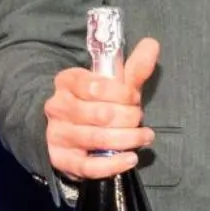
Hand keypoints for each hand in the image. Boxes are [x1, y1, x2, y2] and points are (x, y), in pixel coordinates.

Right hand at [45, 38, 160, 179]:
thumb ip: (134, 68)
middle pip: (102, 114)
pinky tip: (131, 159)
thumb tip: (152, 44)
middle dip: (130, 117)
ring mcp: (57, 134)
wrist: (70, 131)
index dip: (124, 95)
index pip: (98, 87)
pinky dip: (114, 164)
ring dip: (129, 139)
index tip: (134, 98)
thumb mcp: (114, 85)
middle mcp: (58, 106)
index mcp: (68, 81)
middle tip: (138, 118)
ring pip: (98, 138)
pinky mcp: (61, 160)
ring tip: (145, 137)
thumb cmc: (98, 103)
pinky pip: (89, 166)